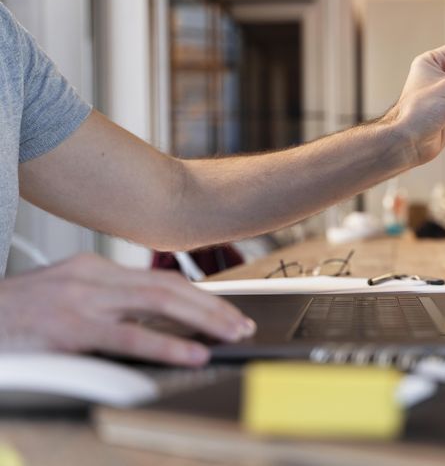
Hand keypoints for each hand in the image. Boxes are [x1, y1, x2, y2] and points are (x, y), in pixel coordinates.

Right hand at [0, 254, 255, 366]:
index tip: (227, 312)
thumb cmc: (16, 317)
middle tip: (242, 325)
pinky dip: (167, 345)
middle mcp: (93, 277)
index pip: (161, 280)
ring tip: (231, 335)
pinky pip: (129, 337)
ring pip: (159, 303)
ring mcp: (82, 300)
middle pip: (169, 287)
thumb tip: (154, 327)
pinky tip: (192, 354)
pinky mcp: (69, 327)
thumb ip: (107, 307)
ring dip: (203, 319)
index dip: (200, 297)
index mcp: (96, 270)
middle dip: (213, 306)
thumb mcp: (66, 300)